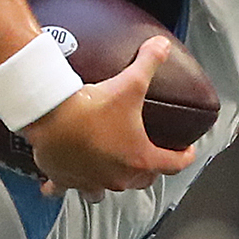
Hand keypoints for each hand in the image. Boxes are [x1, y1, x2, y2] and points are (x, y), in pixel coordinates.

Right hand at [24, 37, 193, 198]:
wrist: (52, 115)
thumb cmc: (91, 107)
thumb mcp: (129, 82)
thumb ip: (150, 62)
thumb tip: (161, 46)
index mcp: (139, 159)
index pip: (174, 165)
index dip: (184, 157)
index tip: (186, 151)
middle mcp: (117, 177)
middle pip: (141, 181)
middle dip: (147, 170)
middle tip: (147, 157)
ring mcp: (90, 181)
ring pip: (104, 192)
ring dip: (108, 182)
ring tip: (108, 171)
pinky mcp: (64, 179)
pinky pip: (64, 189)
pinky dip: (65, 185)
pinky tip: (60, 181)